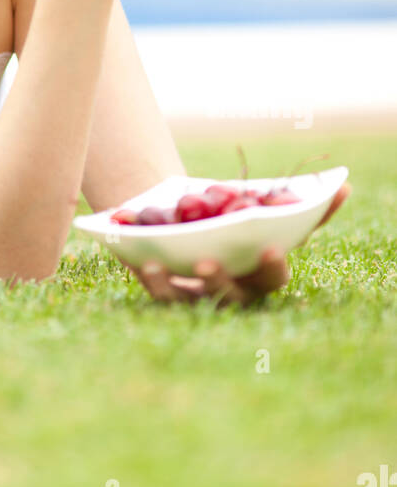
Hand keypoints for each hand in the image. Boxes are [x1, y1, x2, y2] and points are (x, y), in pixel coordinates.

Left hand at [115, 182, 350, 306]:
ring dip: (175, 284)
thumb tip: (343, 188)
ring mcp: (200, 297)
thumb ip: (305, 207)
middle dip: (220, 281)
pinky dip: (152, 278)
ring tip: (159, 263)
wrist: (197, 224)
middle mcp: (233, 291)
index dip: (271, 266)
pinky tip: (143, 259)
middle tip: (210, 262)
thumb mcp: (265, 211)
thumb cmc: (242, 221)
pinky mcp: (171, 294)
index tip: (268, 248)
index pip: (272, 276)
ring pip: (189, 299)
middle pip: (229, 295)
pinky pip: (160, 292)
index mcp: (260, 273)